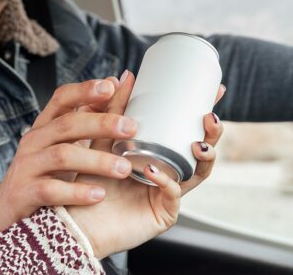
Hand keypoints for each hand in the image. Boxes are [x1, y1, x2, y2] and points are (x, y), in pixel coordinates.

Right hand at [0, 78, 137, 233]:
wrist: (9, 210)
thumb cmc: (45, 171)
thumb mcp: (63, 142)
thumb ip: (86, 115)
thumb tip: (114, 82)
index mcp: (45, 125)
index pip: (62, 98)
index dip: (85, 90)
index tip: (111, 87)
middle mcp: (34, 140)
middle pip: (67, 124)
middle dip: (101, 124)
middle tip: (131, 128)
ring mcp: (27, 165)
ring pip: (62, 156)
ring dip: (96, 161)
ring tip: (124, 168)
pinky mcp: (25, 192)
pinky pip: (52, 189)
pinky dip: (76, 192)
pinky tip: (99, 194)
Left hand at [67, 73, 224, 258]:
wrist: (75, 217)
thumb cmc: (90, 179)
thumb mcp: (103, 138)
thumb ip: (114, 109)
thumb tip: (126, 75)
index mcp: (162, 154)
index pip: (191, 130)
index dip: (208, 112)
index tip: (217, 90)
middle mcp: (171, 173)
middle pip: (204, 151)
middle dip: (213, 134)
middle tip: (209, 118)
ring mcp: (170, 194)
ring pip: (199, 174)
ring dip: (204, 156)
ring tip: (196, 143)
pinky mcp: (163, 214)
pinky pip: (172, 195)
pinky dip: (166, 181)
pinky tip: (154, 169)